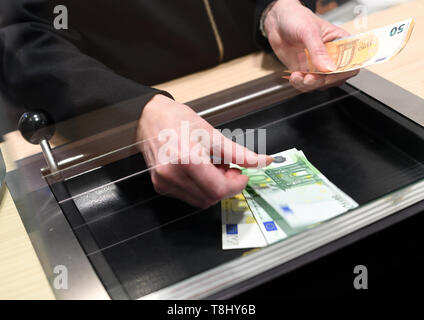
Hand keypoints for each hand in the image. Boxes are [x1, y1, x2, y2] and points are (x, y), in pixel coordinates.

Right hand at [136, 94, 272, 207]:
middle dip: (225, 186)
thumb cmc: (177, 120)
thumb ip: (239, 153)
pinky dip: (200, 187)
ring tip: (212, 167)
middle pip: (211, 197)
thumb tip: (262, 161)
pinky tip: (200, 171)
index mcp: (186, 159)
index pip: (219, 189)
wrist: (150, 116)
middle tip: (228, 168)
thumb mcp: (212, 134)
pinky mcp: (160, 185)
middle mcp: (172, 174)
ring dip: (213, 188)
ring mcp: (164, 182)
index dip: (236, 185)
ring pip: (201, 200)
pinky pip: (189, 196)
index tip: (242, 175)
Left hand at [264, 0, 358, 91]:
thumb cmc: (297, 18)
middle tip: (311, 78)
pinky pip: (306, 84)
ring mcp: (318, 65)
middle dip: (323, 81)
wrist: (277, 22)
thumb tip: (328, 68)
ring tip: (298, 76)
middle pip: (336, 78)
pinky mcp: (305, 71)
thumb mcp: (309, 32)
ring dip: (309, 85)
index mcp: (340, 42)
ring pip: (320, 84)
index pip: (352, 62)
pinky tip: (294, 76)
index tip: (333, 74)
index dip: (345, 72)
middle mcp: (331, 56)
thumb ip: (318, 51)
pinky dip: (299, 84)